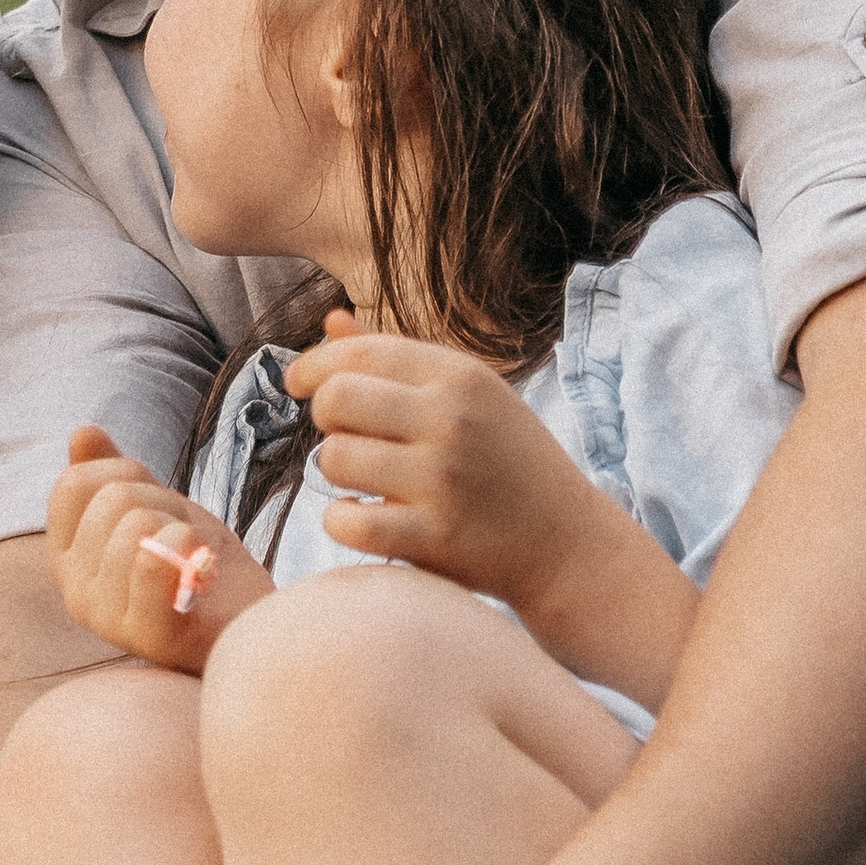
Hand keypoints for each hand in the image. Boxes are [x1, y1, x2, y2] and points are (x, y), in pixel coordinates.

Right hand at [47, 426, 273, 674]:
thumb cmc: (195, 563)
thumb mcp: (151, 506)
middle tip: (182, 538)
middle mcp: (76, 593)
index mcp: (67, 559)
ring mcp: (109, 620)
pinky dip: (187, 550)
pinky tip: (201, 568)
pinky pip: (151, 563)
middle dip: (162, 502)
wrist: (251, 621)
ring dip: (181, 528)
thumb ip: (110, 472)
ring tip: (192, 560)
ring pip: (136, 525)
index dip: (122, 473)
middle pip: (112, 499)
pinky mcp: (150, 638)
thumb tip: (83, 432)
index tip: (152, 501)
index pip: (72, 483)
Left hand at [284, 314, 603, 608]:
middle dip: (327, 417)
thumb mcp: (469, 394)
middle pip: (335, 400)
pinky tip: (366, 516)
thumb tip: (331, 321)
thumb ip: (396, 360)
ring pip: (333, 460)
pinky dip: (342, 520)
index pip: (358, 353)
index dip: (313, 365)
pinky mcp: (433, 538)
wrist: (567, 543)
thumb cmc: (507, 459)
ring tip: (369, 479)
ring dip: (338, 472)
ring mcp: (442, 480)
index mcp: (459, 376)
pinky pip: (345, 521)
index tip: (298, 383)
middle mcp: (451, 420)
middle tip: (348, 435)